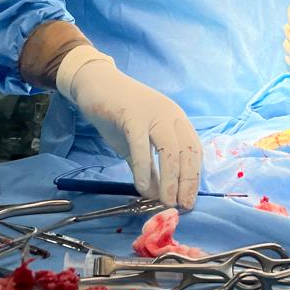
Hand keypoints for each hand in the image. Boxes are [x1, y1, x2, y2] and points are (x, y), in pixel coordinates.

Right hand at [57, 46, 200, 209]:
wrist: (95, 83)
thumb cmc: (118, 115)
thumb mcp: (138, 144)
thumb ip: (149, 168)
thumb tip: (156, 195)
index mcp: (176, 120)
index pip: (194, 151)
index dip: (194, 178)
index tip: (188, 201)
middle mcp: (170, 115)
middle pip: (187, 152)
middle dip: (186, 183)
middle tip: (179, 205)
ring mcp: (152, 113)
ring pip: (170, 150)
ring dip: (170, 180)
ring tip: (165, 201)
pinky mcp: (131, 114)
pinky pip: (141, 145)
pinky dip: (143, 168)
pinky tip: (141, 186)